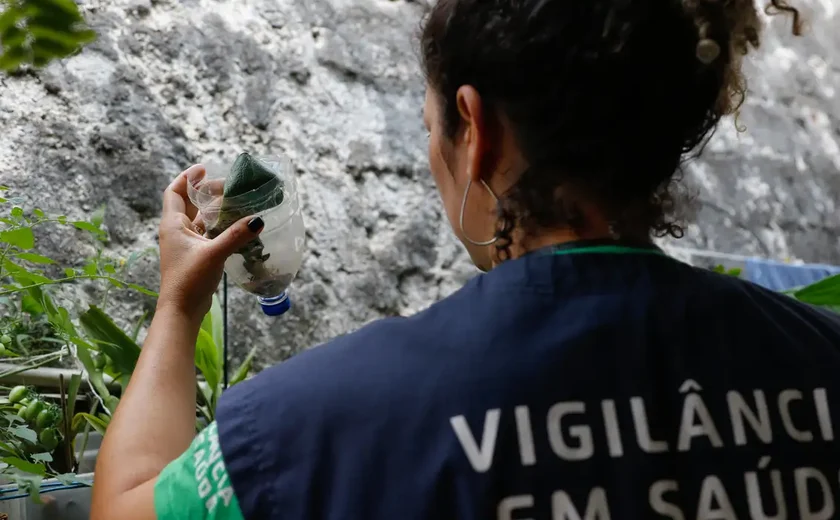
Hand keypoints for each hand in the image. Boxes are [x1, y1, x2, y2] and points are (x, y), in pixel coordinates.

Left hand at [156, 165, 263, 322]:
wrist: (181, 310)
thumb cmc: (190, 280)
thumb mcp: (214, 254)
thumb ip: (236, 235)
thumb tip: (258, 220)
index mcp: (173, 224)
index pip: (175, 192)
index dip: (187, 178)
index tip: (204, 168)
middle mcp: (176, 231)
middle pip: (189, 203)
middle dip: (206, 192)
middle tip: (228, 186)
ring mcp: (185, 244)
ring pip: (199, 219)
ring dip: (213, 209)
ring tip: (233, 201)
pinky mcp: (195, 256)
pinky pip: (206, 233)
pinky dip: (218, 226)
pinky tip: (234, 226)